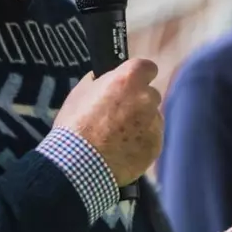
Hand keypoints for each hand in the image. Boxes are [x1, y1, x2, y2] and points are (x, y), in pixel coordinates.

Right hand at [54, 59, 162, 186]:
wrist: (79, 164)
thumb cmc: (75, 126)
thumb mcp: (80, 93)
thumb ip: (99, 81)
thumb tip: (106, 77)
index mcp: (129, 79)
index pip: (148, 67)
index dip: (139, 75)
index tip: (132, 83)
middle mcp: (146, 98)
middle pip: (150, 94)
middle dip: (138, 102)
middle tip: (118, 115)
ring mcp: (154, 123)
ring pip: (152, 118)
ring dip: (140, 123)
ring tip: (117, 137)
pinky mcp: (156, 145)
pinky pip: (151, 139)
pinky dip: (140, 143)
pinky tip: (122, 150)